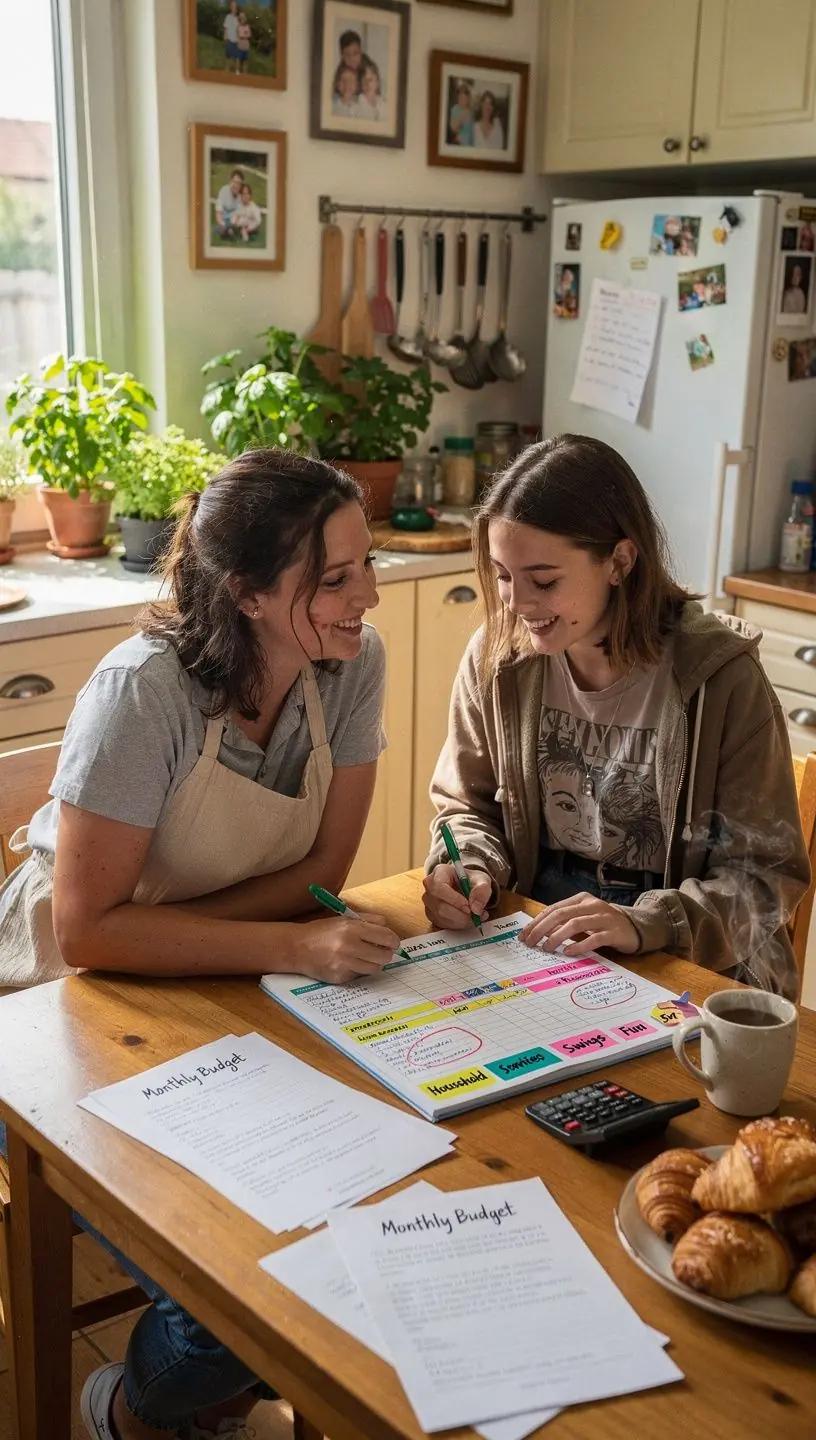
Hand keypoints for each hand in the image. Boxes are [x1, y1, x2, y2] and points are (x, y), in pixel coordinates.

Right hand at [292, 913, 399, 984]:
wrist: (296, 947)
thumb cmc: (321, 931)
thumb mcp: (344, 919)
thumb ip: (368, 920)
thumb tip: (388, 927)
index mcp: (351, 928)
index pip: (386, 937)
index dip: (393, 940)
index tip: (393, 942)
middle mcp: (348, 946)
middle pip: (384, 956)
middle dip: (386, 953)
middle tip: (382, 951)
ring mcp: (343, 964)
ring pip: (375, 968)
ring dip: (374, 963)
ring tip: (366, 957)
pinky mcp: (339, 978)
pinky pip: (359, 975)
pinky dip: (358, 969)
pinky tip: (348, 963)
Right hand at [422, 864, 490, 930]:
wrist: (467, 886)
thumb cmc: (470, 880)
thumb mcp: (481, 880)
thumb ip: (482, 890)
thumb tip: (476, 908)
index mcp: (440, 872)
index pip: (440, 887)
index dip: (454, 900)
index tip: (469, 907)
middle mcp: (430, 886)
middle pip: (440, 906)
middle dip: (460, 914)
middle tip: (476, 914)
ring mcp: (429, 901)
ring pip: (441, 917)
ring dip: (461, 921)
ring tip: (475, 917)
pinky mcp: (431, 913)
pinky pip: (442, 923)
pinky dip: (457, 925)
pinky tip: (467, 919)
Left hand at [520, 894, 638, 955]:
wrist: (636, 927)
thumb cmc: (604, 924)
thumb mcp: (584, 917)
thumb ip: (565, 922)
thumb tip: (539, 933)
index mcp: (581, 899)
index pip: (554, 909)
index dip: (537, 922)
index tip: (524, 935)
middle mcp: (592, 905)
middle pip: (561, 915)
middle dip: (542, 929)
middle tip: (530, 943)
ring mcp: (604, 918)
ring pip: (575, 924)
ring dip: (557, 937)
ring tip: (546, 948)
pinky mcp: (614, 932)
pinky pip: (594, 938)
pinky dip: (579, 945)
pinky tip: (568, 952)